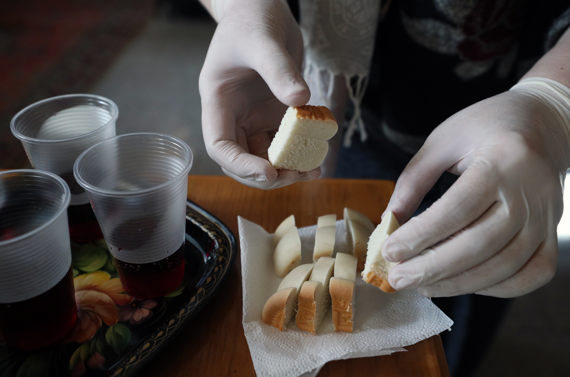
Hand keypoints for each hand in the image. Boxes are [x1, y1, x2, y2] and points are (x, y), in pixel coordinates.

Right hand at [199, 0, 317, 188]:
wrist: (261, 7)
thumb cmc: (252, 19)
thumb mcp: (264, 43)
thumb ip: (280, 70)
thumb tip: (301, 99)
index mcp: (218, 102)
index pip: (220, 146)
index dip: (241, 165)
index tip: (270, 171)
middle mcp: (234, 116)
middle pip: (242, 160)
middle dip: (268, 174)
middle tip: (297, 175)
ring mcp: (254, 117)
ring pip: (266, 155)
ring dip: (287, 168)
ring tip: (313, 170)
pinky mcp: (274, 114)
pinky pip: (286, 141)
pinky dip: (300, 151)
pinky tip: (319, 153)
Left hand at [381, 86, 569, 297]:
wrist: (545, 124)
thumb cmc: (488, 126)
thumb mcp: (445, 139)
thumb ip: (414, 178)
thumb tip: (389, 220)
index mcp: (503, 161)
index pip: (457, 209)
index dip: (420, 235)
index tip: (390, 251)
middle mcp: (530, 194)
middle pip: (479, 245)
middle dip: (432, 268)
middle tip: (397, 279)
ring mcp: (546, 218)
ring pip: (504, 266)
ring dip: (458, 284)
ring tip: (422, 286)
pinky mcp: (552, 234)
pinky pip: (532, 274)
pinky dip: (497, 288)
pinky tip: (464, 283)